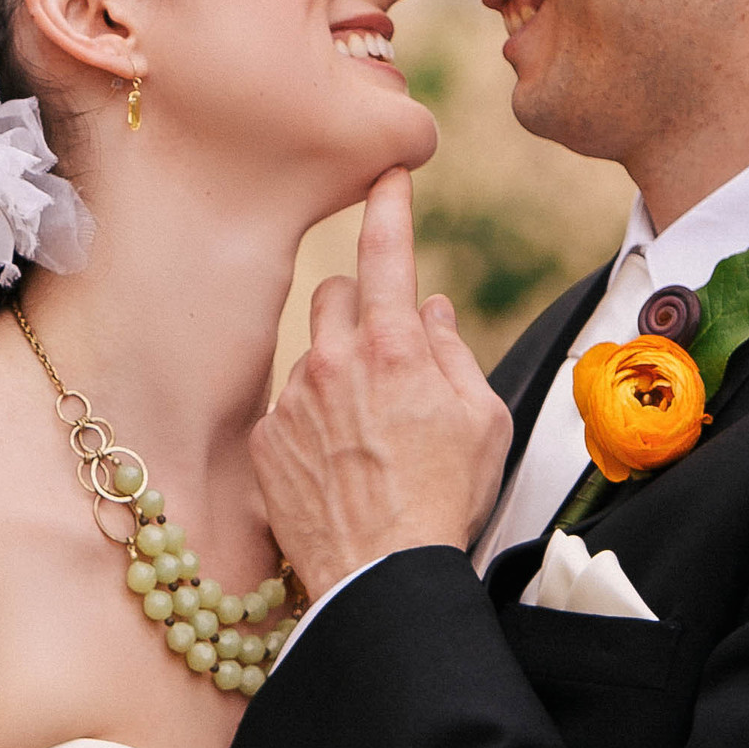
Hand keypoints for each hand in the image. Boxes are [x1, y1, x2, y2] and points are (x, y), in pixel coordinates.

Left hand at [250, 168, 510, 600]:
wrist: (381, 576)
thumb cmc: (444, 501)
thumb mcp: (483, 420)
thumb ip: (453, 351)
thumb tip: (429, 309)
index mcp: (393, 347)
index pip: (386, 250)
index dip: (389, 203)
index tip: (386, 172)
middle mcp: (332, 360)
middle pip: (337, 294)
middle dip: (363, 308)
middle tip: (388, 356)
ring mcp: (292, 399)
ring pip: (312, 354)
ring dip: (336, 374)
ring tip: (368, 438)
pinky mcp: (265, 439)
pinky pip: (289, 407)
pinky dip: (311, 423)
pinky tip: (338, 466)